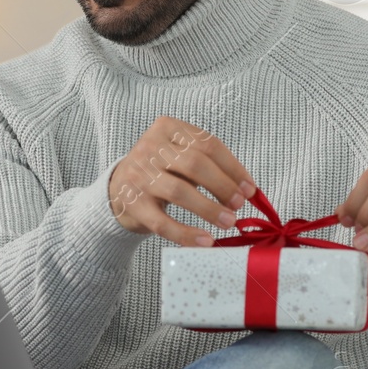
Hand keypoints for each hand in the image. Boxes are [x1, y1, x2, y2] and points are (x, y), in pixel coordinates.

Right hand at [107, 116, 256, 246]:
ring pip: (179, 192)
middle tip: (239, 204)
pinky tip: (205, 241)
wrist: (118, 189)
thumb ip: (209, 165)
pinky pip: (163, 222)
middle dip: (223, 186)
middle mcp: (149, 148)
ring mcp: (139, 176)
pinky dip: (187, 234)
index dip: (233, 168)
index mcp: (166, 128)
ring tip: (229, 221)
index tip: (249, 188)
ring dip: (209, 209)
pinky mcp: (133, 205)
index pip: (207, 143)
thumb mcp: (179, 155)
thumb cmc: (160, 170)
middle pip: (195, 164)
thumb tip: (245, 189)